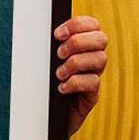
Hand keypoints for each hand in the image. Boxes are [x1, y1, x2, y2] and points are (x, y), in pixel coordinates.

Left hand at [54, 15, 107, 136]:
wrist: (44, 115)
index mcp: (82, 46)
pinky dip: (75, 83)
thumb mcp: (45, 61)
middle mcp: (91, 59)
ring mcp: (93, 76)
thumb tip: (37, 29)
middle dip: (78, 42)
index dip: (78, 24)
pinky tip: (61, 88)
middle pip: (101, 39)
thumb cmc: (42, 83)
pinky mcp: (92, 95)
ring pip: (100, 59)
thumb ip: (48, 46)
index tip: (57, 34)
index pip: (92, 25)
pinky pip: (93, 82)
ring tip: (58, 74)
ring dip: (75, 63)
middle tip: (59, 54)